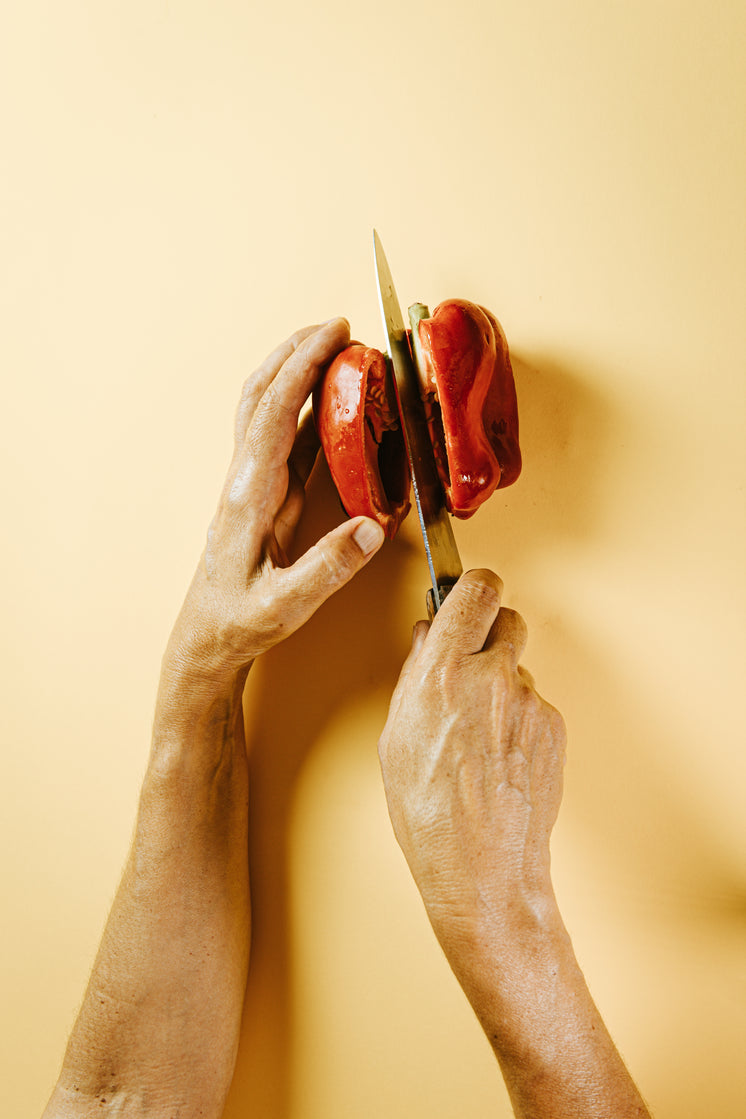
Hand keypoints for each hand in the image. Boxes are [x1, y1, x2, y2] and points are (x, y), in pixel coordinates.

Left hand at [158, 318, 384, 727]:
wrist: (206, 639)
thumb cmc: (237, 623)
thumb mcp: (282, 606)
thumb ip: (326, 569)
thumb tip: (373, 529)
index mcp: (248, 496)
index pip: (274, 413)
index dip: (303, 368)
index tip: (333, 335)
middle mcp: (246, 480)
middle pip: (262, 395)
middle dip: (295, 353)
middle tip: (337, 326)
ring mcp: (253, 485)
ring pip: (268, 410)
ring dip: (296, 373)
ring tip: (335, 349)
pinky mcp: (264, 496)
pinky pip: (285, 439)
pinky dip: (307, 410)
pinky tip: (333, 404)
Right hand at [378, 569, 566, 952]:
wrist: (482, 869)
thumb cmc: (429, 814)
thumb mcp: (395, 738)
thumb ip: (413, 677)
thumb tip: (425, 639)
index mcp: (441, 674)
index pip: (474, 592)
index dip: (473, 586)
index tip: (468, 589)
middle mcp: (490, 678)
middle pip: (508, 617)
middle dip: (491, 631)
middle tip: (473, 658)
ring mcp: (528, 702)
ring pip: (519, 666)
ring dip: (503, 681)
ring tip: (480, 730)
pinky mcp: (553, 726)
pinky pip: (534, 704)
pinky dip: (519, 718)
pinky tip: (499, 755)